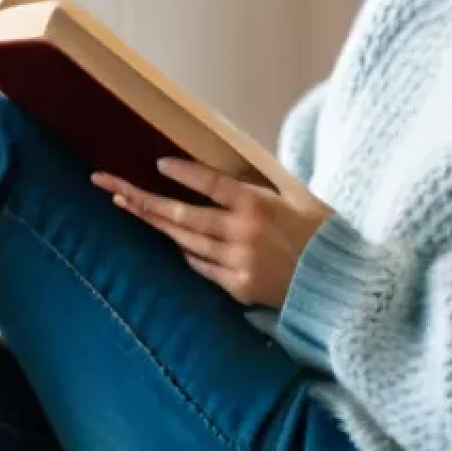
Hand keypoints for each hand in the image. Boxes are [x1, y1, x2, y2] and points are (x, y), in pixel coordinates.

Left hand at [90, 158, 333, 309]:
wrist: (341, 286)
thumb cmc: (320, 234)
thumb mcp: (296, 199)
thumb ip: (260, 187)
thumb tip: (225, 172)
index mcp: (259, 205)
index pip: (211, 183)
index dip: (184, 172)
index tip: (159, 163)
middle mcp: (242, 233)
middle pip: (181, 215)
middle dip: (141, 199)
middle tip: (109, 185)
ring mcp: (236, 263)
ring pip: (183, 240)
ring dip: (153, 222)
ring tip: (125, 204)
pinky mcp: (236, 288)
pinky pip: (200, 266)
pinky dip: (187, 251)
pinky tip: (172, 239)